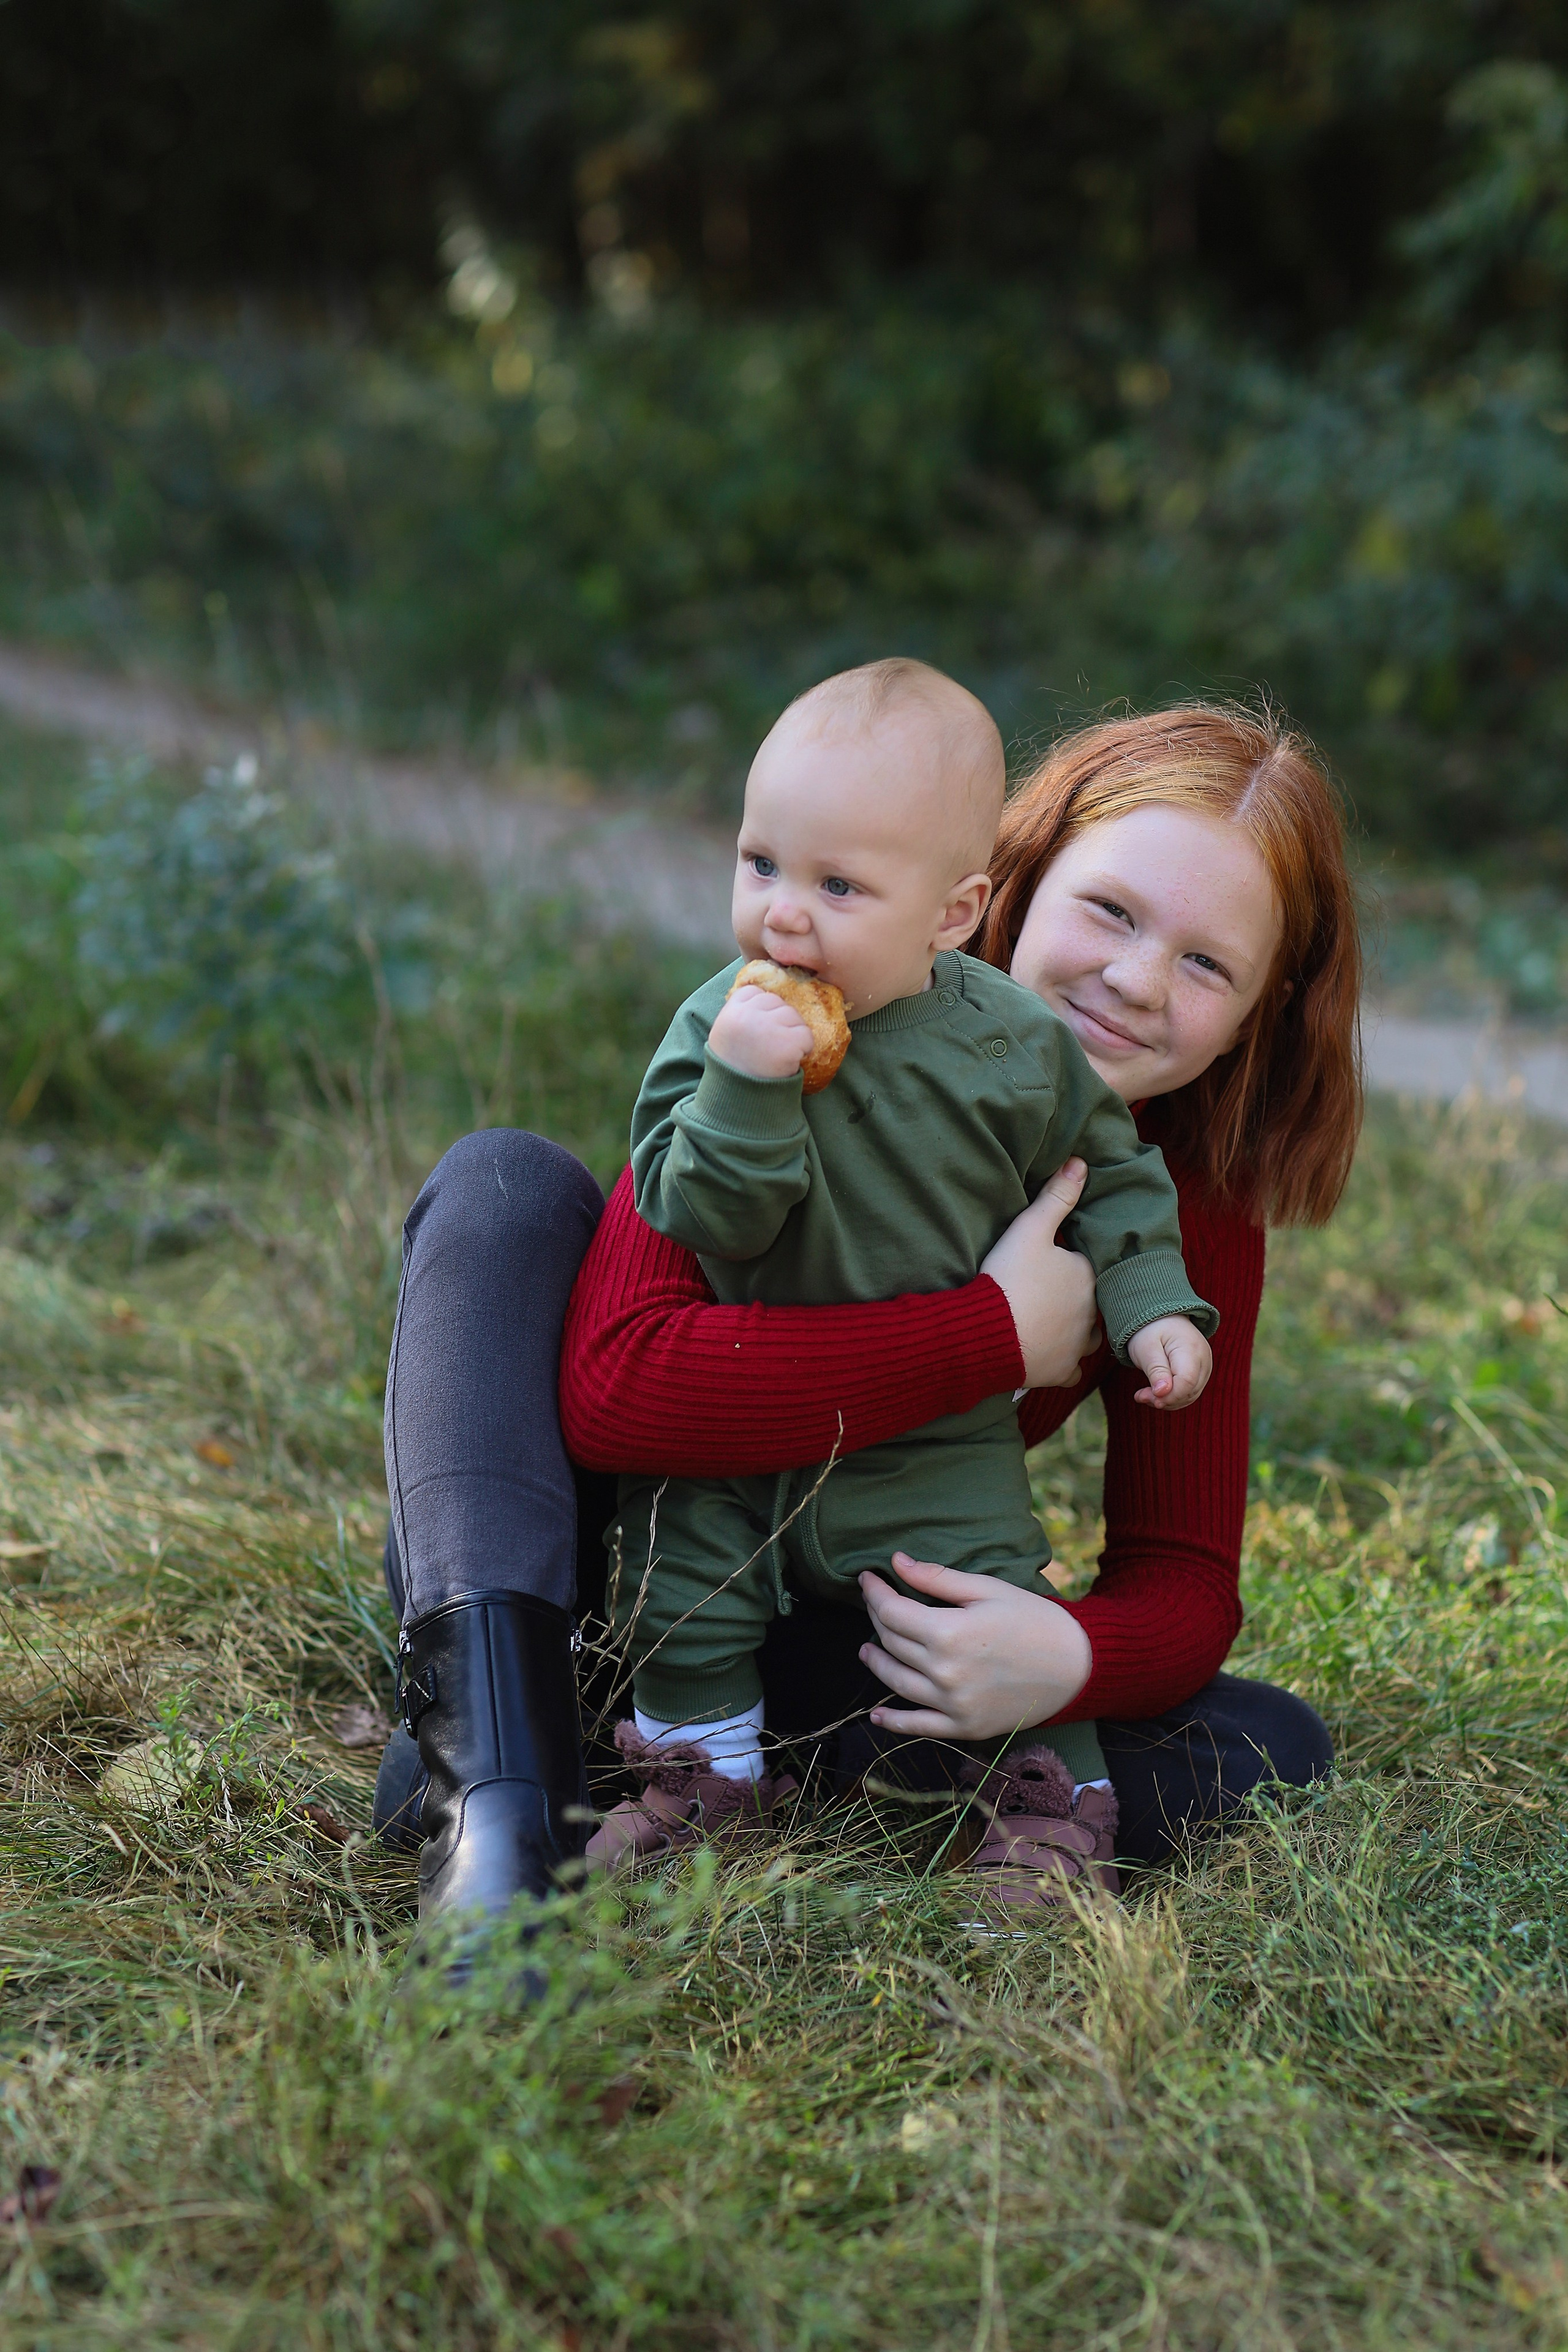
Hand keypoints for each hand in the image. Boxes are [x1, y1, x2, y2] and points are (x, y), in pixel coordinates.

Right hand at [709, 984, 814, 1080]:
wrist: (739, 1099)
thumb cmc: (733, 1068)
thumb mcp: (725, 1034)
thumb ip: (740, 1014)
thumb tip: (765, 996)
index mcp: (731, 1012)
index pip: (755, 993)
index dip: (762, 1010)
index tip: (759, 1030)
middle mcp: (749, 1015)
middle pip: (777, 1002)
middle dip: (779, 1021)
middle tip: (769, 1046)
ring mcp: (769, 1028)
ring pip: (794, 1016)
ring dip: (792, 1034)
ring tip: (777, 1054)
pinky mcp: (788, 1043)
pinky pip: (806, 1035)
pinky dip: (804, 1048)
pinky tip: (788, 1060)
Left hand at [857, 1551, 1091, 1741]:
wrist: (1076, 1666)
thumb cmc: (1033, 1619)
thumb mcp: (986, 1589)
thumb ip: (937, 1578)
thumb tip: (896, 1562)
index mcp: (948, 1632)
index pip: (892, 1611)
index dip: (874, 1592)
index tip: (867, 1578)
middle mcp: (944, 1671)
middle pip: (892, 1642)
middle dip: (877, 1618)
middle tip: (875, 1603)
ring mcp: (952, 1703)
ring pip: (896, 1681)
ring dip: (877, 1663)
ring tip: (867, 1649)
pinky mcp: (964, 1727)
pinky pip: (918, 1726)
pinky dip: (893, 1723)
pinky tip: (876, 1716)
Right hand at [979, 1159, 1100, 1390]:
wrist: (988, 1333)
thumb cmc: (1009, 1278)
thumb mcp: (1030, 1229)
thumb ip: (1056, 1196)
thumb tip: (1080, 1162)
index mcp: (1088, 1277)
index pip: (1087, 1265)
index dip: (1068, 1262)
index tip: (1047, 1262)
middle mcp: (1093, 1314)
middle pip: (1090, 1301)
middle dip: (1075, 1297)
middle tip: (1046, 1290)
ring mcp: (1079, 1346)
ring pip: (1089, 1336)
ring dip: (1075, 1329)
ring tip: (1050, 1320)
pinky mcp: (1060, 1371)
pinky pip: (1069, 1368)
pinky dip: (1061, 1361)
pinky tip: (1047, 1353)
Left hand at [1127, 1315, 1211, 1409]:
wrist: (1161, 1317)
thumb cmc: (1151, 1330)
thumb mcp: (1147, 1347)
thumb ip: (1156, 1370)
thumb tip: (1163, 1393)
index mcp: (1191, 1348)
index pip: (1186, 1382)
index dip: (1168, 1395)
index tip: (1146, 1396)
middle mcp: (1204, 1359)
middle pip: (1190, 1391)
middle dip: (1165, 1400)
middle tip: (1140, 1396)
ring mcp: (1204, 1366)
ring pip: (1190, 1395)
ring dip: (1167, 1401)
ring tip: (1144, 1395)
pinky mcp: (1200, 1372)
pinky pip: (1189, 1392)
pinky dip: (1172, 1397)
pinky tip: (1155, 1394)